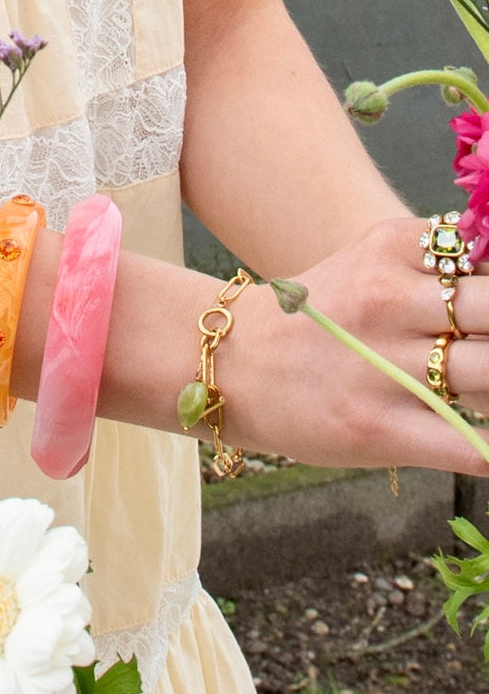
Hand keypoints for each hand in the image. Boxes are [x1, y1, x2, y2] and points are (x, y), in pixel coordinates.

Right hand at [221, 216, 488, 475]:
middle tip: (481, 353)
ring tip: (478, 389)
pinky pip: (470, 445)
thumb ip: (438, 269)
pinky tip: (485, 442)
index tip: (479, 319)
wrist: (231, 364)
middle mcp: (385, 299)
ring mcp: (380, 367)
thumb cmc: (311, 320)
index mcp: (390, 249)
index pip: (487, 257)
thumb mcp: (368, 264)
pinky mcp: (376, 428)